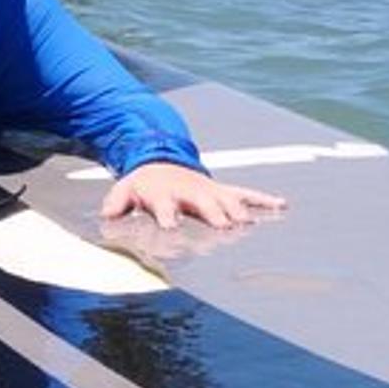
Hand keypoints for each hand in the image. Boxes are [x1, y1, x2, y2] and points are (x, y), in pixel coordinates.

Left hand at [100, 162, 285, 229]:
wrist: (161, 158)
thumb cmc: (143, 184)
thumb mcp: (124, 190)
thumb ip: (115, 204)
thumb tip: (106, 217)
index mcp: (164, 192)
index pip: (166, 206)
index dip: (169, 216)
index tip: (173, 228)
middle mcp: (191, 190)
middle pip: (205, 203)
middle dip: (215, 214)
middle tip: (225, 227)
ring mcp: (210, 189)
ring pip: (229, 200)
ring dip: (239, 211)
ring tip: (250, 223)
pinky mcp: (224, 190)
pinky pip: (248, 193)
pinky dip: (265, 199)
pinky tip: (282, 205)